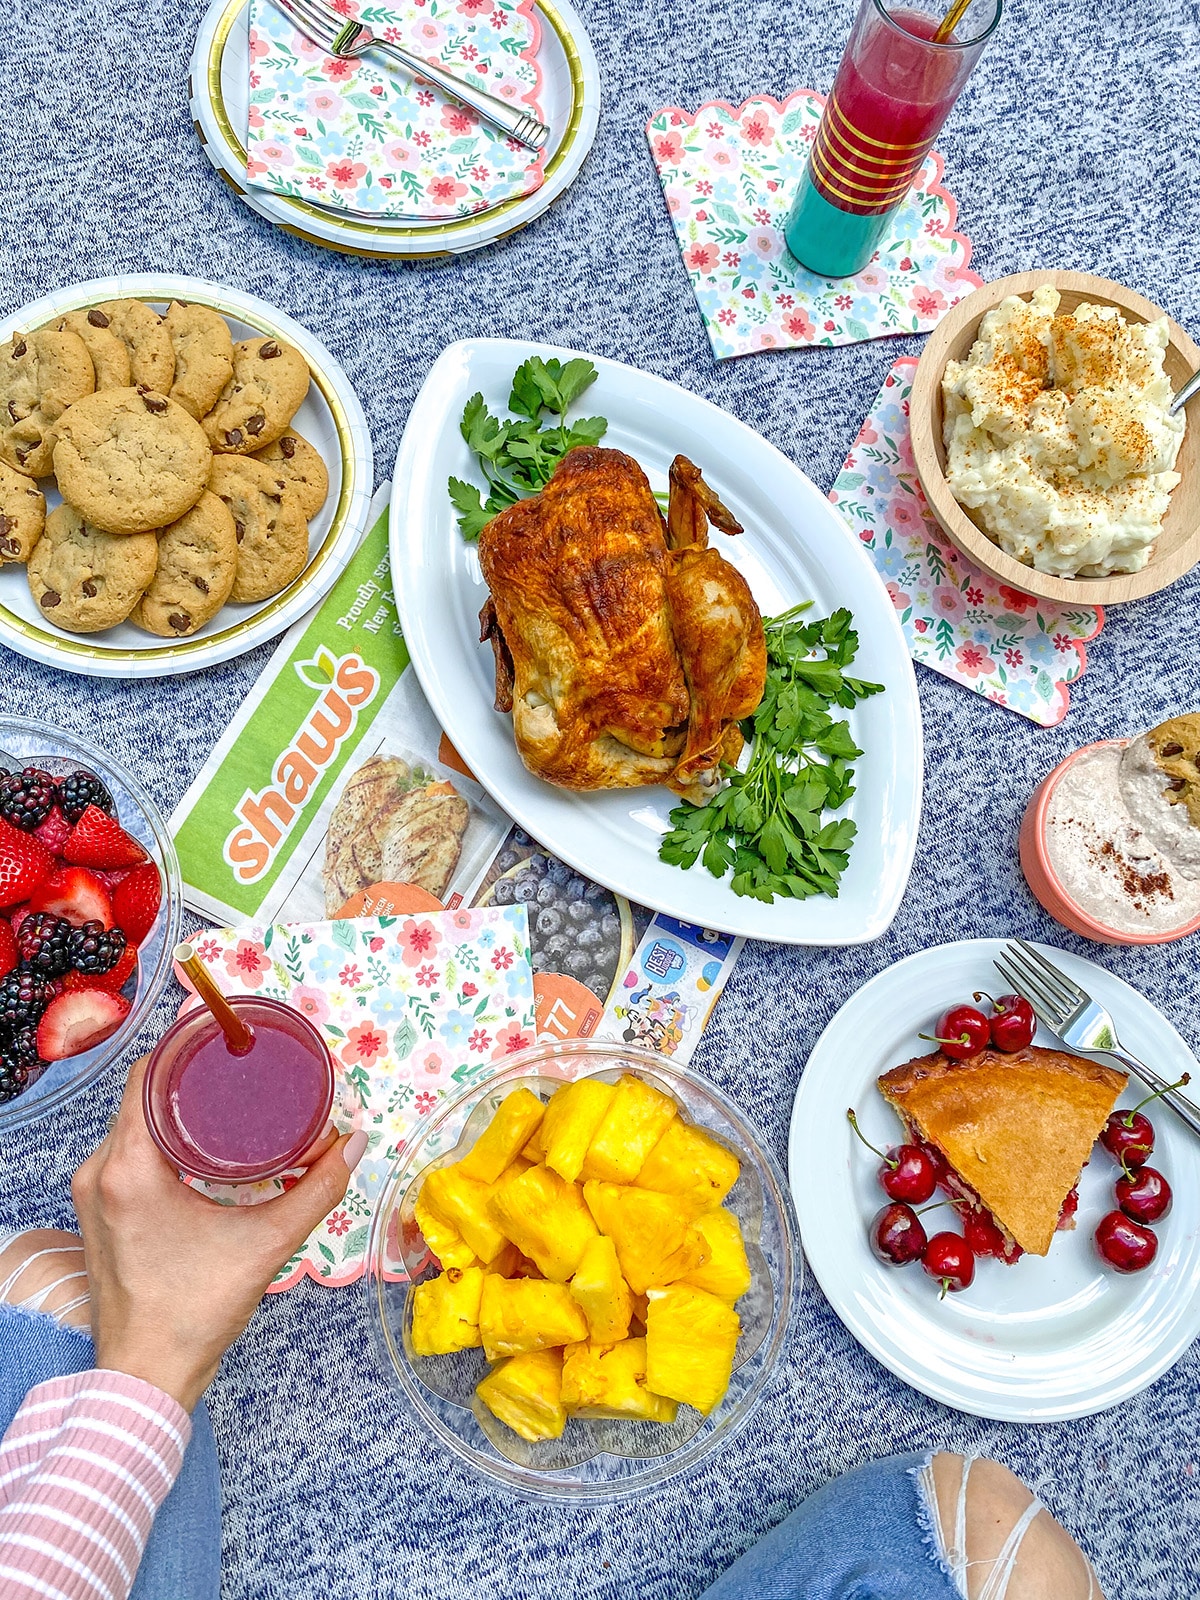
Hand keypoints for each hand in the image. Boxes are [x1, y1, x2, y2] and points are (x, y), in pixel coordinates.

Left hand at [72, 1054, 366, 1410]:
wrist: (146, 1376)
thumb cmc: (196, 1312)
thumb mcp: (267, 1244)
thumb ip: (317, 1190)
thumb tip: (355, 1143)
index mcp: (131, 1168)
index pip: (147, 1075)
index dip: (186, 1046)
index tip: (228, 1038)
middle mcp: (101, 1172)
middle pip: (142, 1095)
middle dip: (191, 1076)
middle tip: (241, 1067)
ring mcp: (93, 1193)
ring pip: (134, 1123)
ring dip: (176, 1107)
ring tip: (227, 1098)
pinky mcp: (98, 1212)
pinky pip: (128, 1151)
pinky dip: (162, 1137)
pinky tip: (201, 1140)